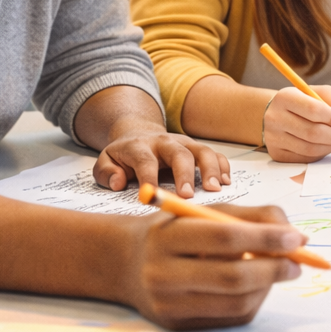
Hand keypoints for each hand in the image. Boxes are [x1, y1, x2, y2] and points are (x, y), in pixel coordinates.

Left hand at [95, 121, 229, 196]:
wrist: (138, 134)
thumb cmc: (124, 156)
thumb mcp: (105, 162)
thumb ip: (106, 172)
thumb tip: (118, 182)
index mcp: (140, 146)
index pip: (145, 161)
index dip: (148, 178)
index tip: (150, 197)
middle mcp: (165, 142)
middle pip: (179, 153)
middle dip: (185, 175)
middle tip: (188, 197)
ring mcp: (184, 143)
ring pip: (202, 151)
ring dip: (211, 170)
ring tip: (215, 189)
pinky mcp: (196, 148)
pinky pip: (215, 154)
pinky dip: (223, 167)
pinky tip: (226, 183)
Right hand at [119, 203, 306, 329]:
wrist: (127, 262)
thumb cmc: (175, 230)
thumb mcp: (205, 211)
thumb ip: (252, 216)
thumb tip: (297, 236)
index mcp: (167, 236)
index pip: (225, 237)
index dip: (267, 238)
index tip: (297, 238)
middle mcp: (162, 273)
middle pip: (232, 277)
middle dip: (274, 269)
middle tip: (298, 262)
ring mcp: (169, 305)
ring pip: (236, 303)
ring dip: (267, 287)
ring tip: (278, 270)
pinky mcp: (178, 326)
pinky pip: (230, 319)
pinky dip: (253, 301)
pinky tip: (255, 286)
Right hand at [263, 85, 330, 162]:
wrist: (276, 113)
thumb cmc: (303, 101)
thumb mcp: (320, 94)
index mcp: (285, 97)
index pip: (313, 110)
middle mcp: (275, 117)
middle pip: (312, 133)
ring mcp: (273, 138)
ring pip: (310, 149)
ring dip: (329, 146)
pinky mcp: (276, 153)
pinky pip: (304, 159)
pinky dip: (319, 154)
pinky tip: (322, 146)